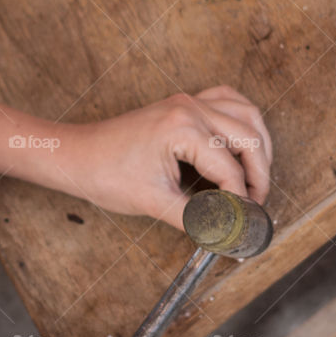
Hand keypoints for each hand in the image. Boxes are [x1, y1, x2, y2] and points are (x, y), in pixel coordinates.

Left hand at [61, 85, 272, 229]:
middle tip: (255, 203)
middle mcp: (190, 107)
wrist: (76, 155)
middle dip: (259, 174)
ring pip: (246, 114)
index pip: (230, 169)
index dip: (241, 200)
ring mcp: (188, 101)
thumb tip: (228, 235)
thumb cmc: (105, 174)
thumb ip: (197, 219)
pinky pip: (227, 100)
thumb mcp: (154, 202)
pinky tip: (243, 143)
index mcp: (182, 128)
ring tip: (255, 178)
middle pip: (249, 137)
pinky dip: (242, 120)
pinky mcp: (183, 103)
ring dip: (257, 145)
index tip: (244, 222)